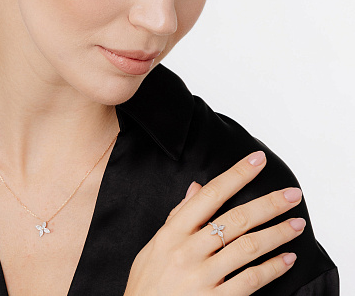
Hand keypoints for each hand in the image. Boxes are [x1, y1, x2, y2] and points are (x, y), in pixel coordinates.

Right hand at [124, 151, 304, 295]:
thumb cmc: (147, 283)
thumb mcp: (155, 245)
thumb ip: (177, 216)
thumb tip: (196, 188)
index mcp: (173, 232)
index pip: (210, 195)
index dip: (236, 175)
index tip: (256, 161)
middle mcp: (189, 251)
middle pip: (236, 219)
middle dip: (268, 204)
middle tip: (291, 194)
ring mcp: (202, 277)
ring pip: (248, 247)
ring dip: (277, 234)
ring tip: (296, 225)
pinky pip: (250, 280)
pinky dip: (272, 269)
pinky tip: (286, 259)